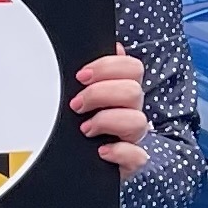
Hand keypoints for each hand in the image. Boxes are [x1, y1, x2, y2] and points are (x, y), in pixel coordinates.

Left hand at [72, 53, 150, 175]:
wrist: (69, 160)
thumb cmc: (73, 125)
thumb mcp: (77, 93)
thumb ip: (91, 72)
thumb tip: (112, 45)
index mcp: (121, 91)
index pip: (132, 68)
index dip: (108, 67)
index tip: (81, 76)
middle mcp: (130, 112)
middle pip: (134, 91)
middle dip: (101, 94)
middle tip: (76, 104)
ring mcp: (131, 137)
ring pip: (138, 121)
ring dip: (107, 121)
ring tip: (85, 129)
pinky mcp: (130, 162)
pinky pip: (138, 156)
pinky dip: (120, 152)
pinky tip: (101, 151)